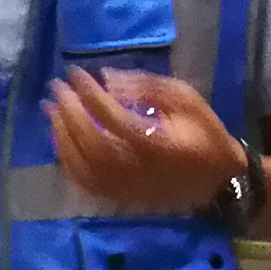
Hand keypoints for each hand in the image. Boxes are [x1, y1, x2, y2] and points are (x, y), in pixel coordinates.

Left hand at [45, 68, 245, 214]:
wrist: (219, 178)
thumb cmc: (204, 133)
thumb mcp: (185, 99)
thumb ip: (146, 87)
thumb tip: (105, 79)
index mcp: (157, 142)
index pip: (112, 116)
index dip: (89, 93)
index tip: (75, 73)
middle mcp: (138, 168)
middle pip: (91, 141)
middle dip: (69, 112)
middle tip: (57, 88)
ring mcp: (127, 186)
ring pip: (83, 166)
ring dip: (62, 136)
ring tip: (51, 110)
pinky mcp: (122, 196)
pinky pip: (86, 182)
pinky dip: (68, 161)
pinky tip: (60, 140)